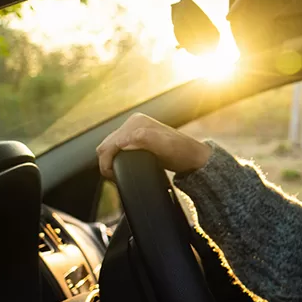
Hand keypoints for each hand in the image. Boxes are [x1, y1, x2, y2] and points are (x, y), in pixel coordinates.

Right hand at [97, 113, 211, 179]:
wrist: (194, 158)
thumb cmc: (182, 154)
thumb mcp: (165, 146)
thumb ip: (144, 138)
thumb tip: (123, 141)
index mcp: (136, 122)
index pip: (108, 144)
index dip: (107, 163)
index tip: (114, 177)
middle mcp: (134, 123)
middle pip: (106, 145)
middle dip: (106, 163)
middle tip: (115, 178)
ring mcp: (135, 130)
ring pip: (110, 147)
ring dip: (110, 161)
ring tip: (117, 174)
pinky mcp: (137, 138)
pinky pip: (118, 148)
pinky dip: (115, 159)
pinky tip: (122, 168)